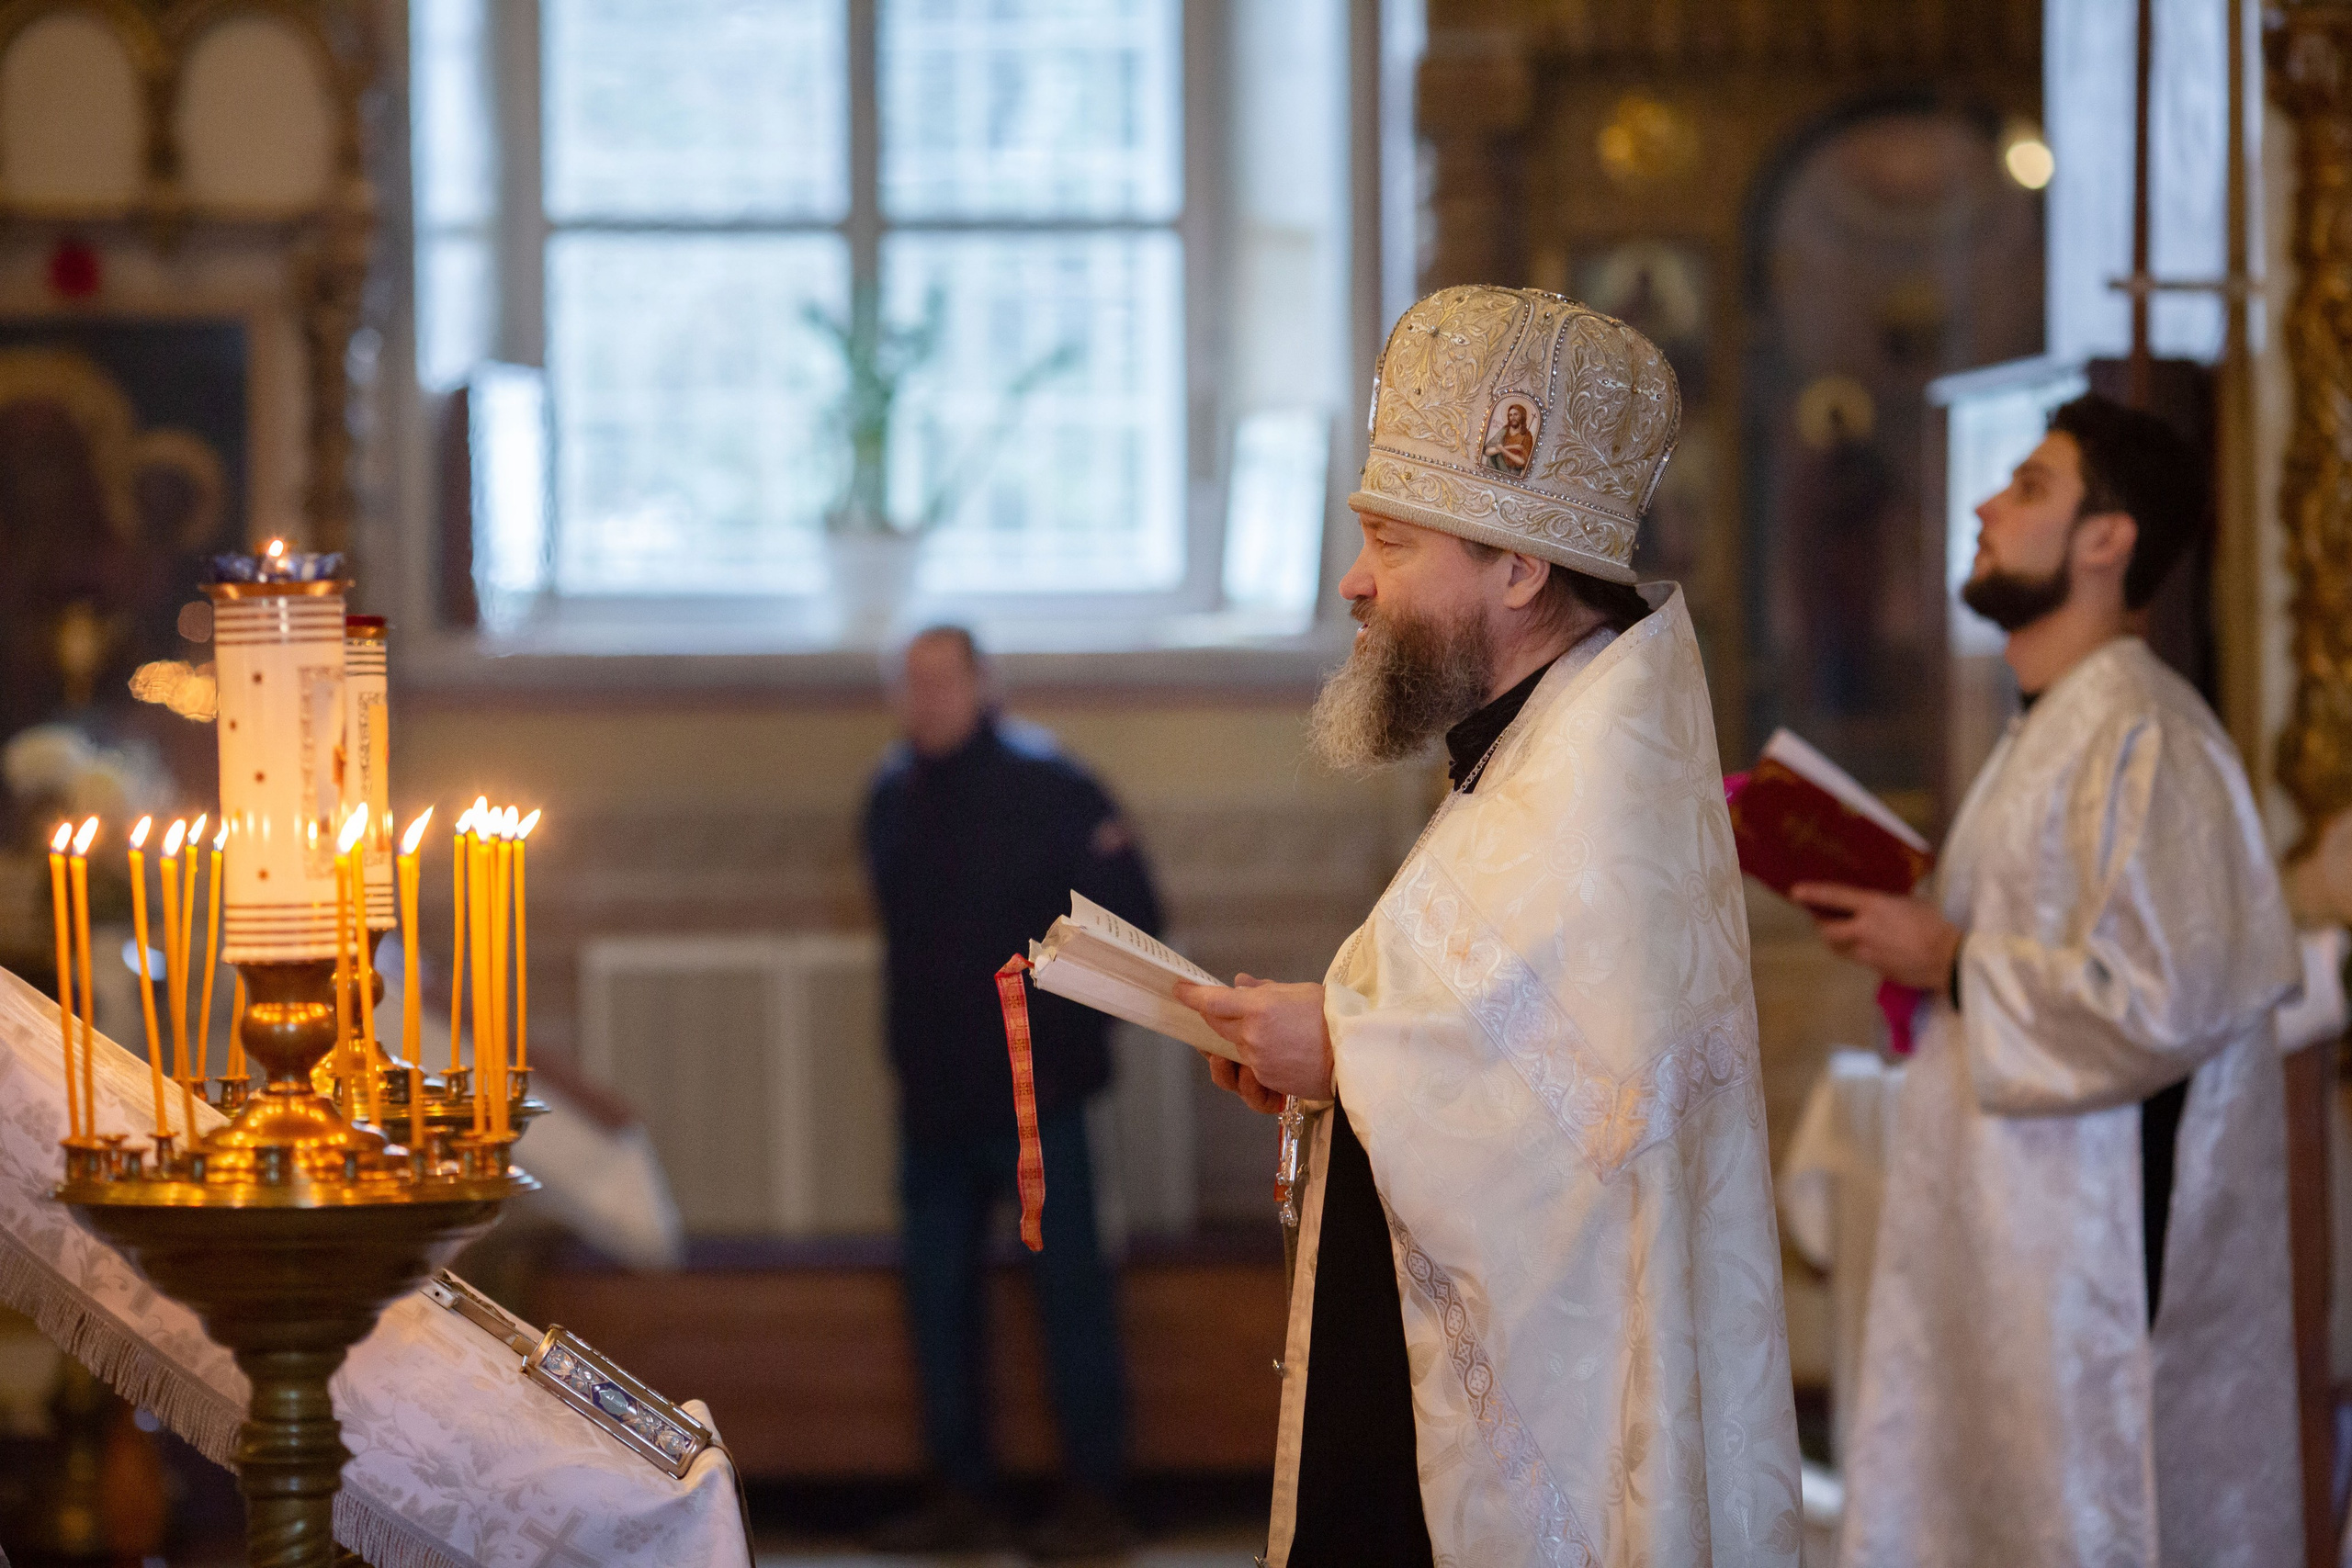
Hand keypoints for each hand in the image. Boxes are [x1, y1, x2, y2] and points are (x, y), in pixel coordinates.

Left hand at [1175, 973, 1333, 1107]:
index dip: (1192, 995)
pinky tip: (1276, 1051)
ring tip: (1256, 1032)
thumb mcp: (1298, 991)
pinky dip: (1256, 1059)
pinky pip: (1250, 1068)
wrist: (1356, 1052)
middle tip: (1217, 1007)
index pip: (1212, 1001)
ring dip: (1237, 1039)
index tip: (1179, 989)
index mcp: (1258, 1008)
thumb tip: (1239, 983)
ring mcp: (1257, 1061)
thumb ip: (1263, 989)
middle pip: (1216, 1024)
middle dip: (1213, 1015)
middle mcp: (1252, 1035)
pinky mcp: (1267, 1080)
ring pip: (1232, 1048)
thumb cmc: (1333, 1016)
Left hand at [1790, 882, 1961, 991]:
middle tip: (1822, 918)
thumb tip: (1878, 901)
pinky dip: (1856, 952)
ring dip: (1835, 940)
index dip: (1813, 894)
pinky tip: (1869, 947)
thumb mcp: (1911, 902)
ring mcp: (1866, 952)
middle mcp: (1863, 929)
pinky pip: (1856, 958)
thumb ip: (1889, 901)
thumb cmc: (1934, 924)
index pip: (1835, 897)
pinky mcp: (1873, 968)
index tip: (1795, 892)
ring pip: (1838, 947)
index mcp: (1873, 906)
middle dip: (1820, 925)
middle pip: (1826, 930)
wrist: (1947, 959)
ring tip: (1841, 933)